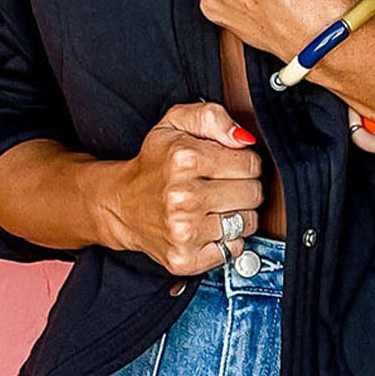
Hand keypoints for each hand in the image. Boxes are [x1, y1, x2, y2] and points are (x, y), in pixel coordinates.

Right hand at [84, 100, 264, 272]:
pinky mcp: (184, 258)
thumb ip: (212, 117)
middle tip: (220, 185)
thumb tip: (244, 138)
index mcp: (184, 159)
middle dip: (244, 187)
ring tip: (214, 205)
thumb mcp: (176, 123)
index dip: (244, 162)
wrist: (121, 204)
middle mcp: (183, 197)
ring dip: (237, 213)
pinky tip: (208, 226)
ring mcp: (183, 231)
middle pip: (253, 194)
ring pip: (248, 222)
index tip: (226, 164)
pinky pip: (233, 248)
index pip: (251, 164)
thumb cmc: (155, 162)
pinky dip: (226, 239)